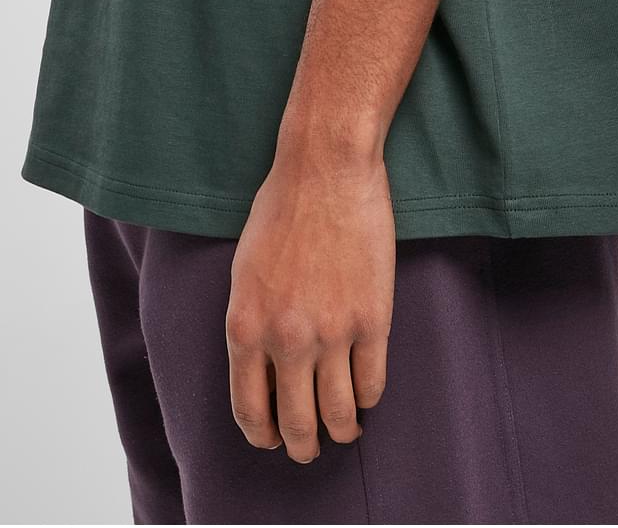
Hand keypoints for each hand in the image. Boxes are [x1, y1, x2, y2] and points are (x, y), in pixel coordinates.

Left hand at [224, 135, 394, 463]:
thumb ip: (252, 325)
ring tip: (344, 429)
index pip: (249, 410)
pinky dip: (369, 398)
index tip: (271, 439)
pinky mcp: (373, 321)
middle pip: (296, 425)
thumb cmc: (280, 210)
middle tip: (308, 448)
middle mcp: (286, 340)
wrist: (326, 169)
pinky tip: (366, 392)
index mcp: (245, 327)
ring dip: (341, 431)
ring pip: (340, 415)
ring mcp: (333, 333)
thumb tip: (264, 372)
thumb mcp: (244, 272)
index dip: (262, 435)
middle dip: (302, 446)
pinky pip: (373, 384)